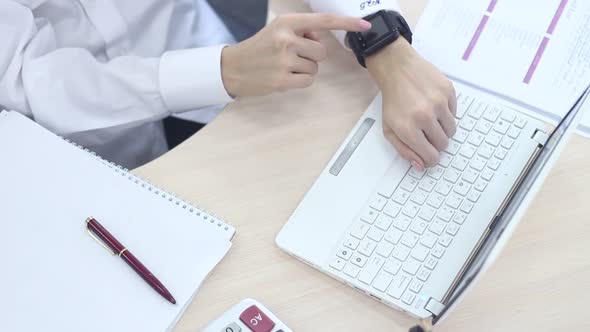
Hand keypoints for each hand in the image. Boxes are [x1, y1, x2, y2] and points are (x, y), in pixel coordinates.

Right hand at [221, 13, 370, 96]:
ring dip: (305, 68)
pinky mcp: (283, 80)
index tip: (365, 24)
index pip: (324, 21)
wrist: (233, 68)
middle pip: (321, 51)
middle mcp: (286, 39)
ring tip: (285, 66)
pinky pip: (308, 80)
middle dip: (312, 55)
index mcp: (287, 23)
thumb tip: (321, 39)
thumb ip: (302, 31)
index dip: (347, 23)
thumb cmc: (259, 47)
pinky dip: (301, 80)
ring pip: (315, 67)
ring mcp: (285, 61)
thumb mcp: (278, 30)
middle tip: (291, 55)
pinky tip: (285, 76)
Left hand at [366, 39, 456, 169]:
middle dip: (436, 143)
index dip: (431, 159)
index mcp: (408, 129)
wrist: (398, 69)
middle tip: (426, 133)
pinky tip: (434, 105)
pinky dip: (447, 114)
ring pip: (452, 131)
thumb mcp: (389, 128)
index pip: (431, 156)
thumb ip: (403, 150)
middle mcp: (424, 117)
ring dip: (442, 129)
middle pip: (443, 145)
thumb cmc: (393, 100)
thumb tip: (420, 165)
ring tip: (430, 119)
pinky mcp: (449, 91)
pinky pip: (455, 114)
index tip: (429, 155)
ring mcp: (438, 103)